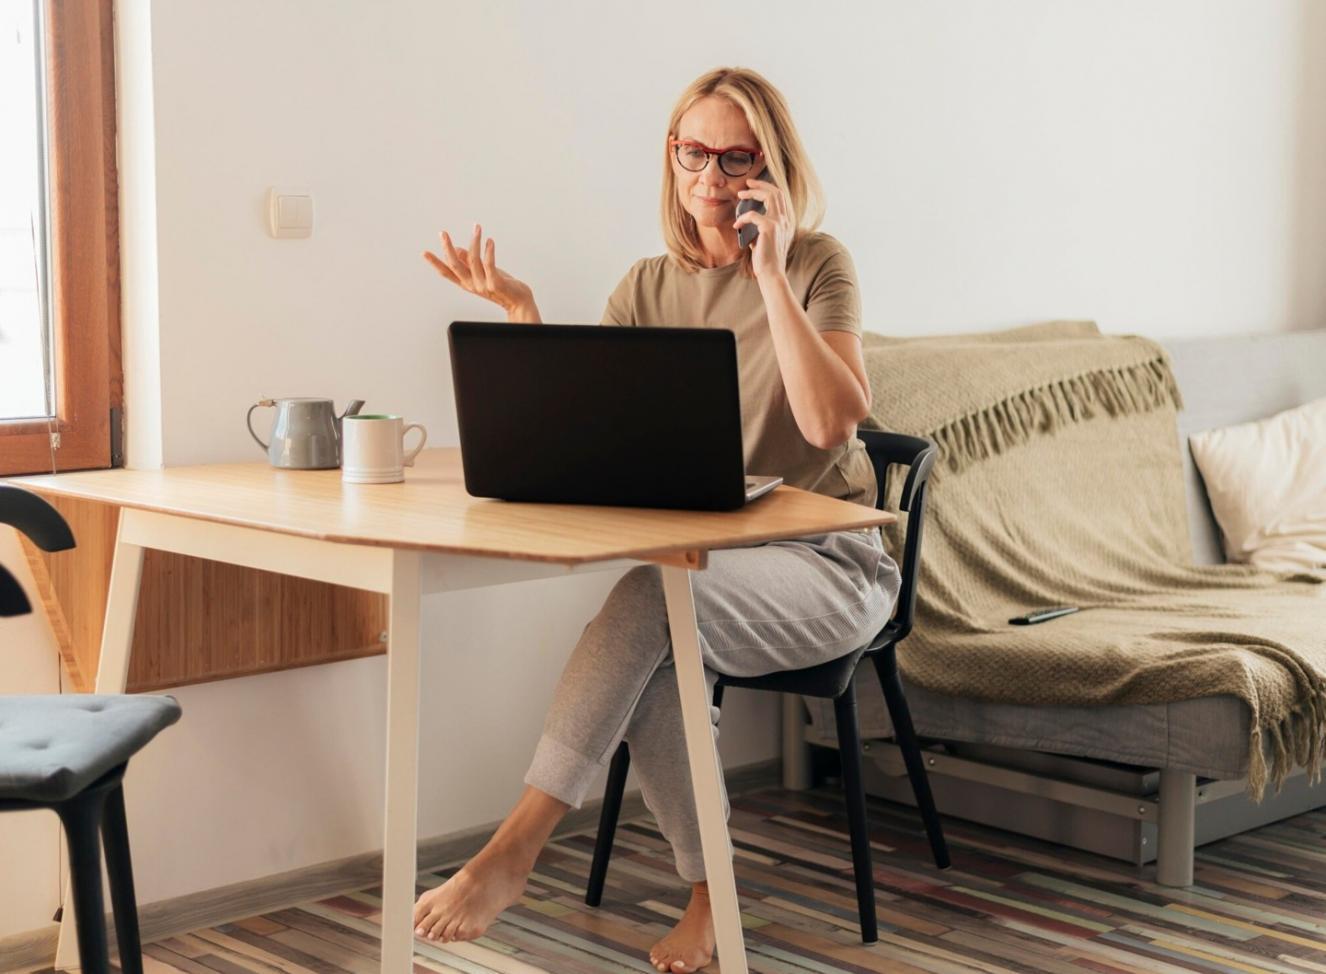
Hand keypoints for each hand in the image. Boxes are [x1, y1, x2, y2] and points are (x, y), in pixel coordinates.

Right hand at [423, 223, 537, 319]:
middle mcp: (472, 285)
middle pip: (455, 265)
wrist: (519, 303)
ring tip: (477, 228)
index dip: (435, 263)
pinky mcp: (495, 283)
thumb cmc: (502, 286)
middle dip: (447, 248)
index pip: (447, 272)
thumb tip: (457, 248)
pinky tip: (489, 241)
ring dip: (474, 242)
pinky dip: (488, 251)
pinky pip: (489, 264)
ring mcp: (483, 285)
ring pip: (473, 260)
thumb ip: (469, 262)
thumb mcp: (483, 273)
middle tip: (443, 233)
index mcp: (467, 283)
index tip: (424, 252)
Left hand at [733, 178, 792, 281]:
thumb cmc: (766, 260)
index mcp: (786, 222)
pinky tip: (736, 226)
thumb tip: (747, 219)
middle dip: (761, 184)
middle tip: (747, 183)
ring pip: (768, 196)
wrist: (772, 273)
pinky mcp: (770, 227)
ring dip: (753, 193)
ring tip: (740, 195)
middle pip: (776, 192)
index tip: (754, 186)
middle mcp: (786, 219)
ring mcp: (779, 222)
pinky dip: (742, 218)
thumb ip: (760, 228)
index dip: (767, 188)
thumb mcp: (764, 240)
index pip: (780, 197)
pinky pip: (752, 215)